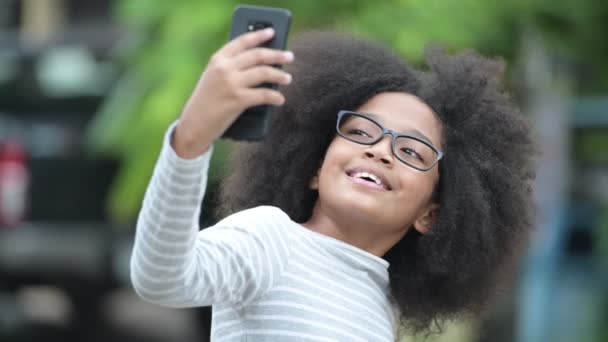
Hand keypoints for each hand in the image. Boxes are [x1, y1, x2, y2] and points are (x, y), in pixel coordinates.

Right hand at [173, 28, 293, 157]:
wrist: (193, 125)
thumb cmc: (206, 103)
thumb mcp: (212, 78)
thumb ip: (229, 68)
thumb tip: (260, 64)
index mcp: (217, 60)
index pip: (242, 42)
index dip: (258, 35)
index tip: (272, 32)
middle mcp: (224, 68)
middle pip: (257, 55)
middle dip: (276, 55)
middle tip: (289, 57)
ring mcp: (231, 83)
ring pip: (264, 72)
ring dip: (279, 75)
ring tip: (287, 78)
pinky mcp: (237, 100)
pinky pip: (264, 95)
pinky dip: (275, 97)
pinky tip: (280, 99)